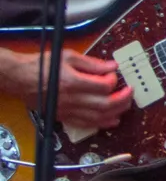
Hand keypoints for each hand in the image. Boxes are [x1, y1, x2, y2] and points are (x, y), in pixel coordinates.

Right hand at [14, 50, 132, 128]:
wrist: (20, 78)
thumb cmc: (43, 65)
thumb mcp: (69, 57)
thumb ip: (92, 63)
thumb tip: (112, 66)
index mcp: (72, 82)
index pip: (103, 86)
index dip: (113, 80)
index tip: (114, 75)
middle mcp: (70, 99)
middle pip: (104, 104)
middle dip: (122, 99)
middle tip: (130, 91)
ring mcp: (66, 110)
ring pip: (96, 117)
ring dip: (115, 113)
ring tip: (126, 106)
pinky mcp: (63, 116)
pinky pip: (84, 124)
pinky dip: (100, 124)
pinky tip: (111, 121)